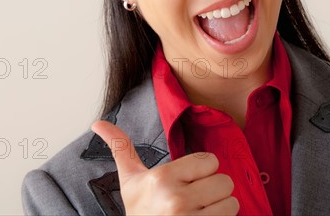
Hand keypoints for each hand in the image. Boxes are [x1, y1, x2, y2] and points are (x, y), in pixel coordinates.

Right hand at [91, 120, 238, 214]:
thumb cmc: (141, 213)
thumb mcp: (130, 182)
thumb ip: (121, 149)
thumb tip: (98, 123)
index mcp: (161, 179)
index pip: (210, 160)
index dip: (202, 171)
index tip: (188, 182)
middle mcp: (176, 200)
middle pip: (224, 181)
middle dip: (214, 191)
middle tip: (196, 200)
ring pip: (231, 202)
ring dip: (221, 209)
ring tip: (200, 213)